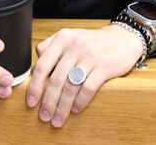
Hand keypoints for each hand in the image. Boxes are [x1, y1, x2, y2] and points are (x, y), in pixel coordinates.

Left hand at [25, 25, 144, 126]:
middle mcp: (75, 45)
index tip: (31, 103)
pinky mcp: (105, 66)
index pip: (42, 65)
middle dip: (48, 102)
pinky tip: (75, 109)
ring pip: (71, 86)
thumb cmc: (93, 42)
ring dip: (62, 107)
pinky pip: (88, 88)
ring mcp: (90, 56)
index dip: (35, 87)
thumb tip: (35, 71)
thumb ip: (51, 49)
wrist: (124, 38)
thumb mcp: (71, 37)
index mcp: (63, 38)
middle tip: (45, 116)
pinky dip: (80, 102)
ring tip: (58, 119)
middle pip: (56, 80)